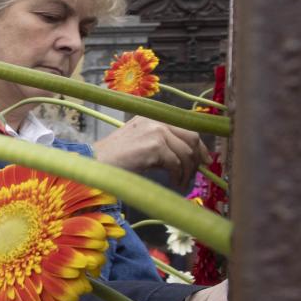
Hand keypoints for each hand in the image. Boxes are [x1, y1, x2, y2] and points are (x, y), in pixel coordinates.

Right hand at [93, 118, 209, 188]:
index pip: (185, 128)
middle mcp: (156, 121)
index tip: (204, 159)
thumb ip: (158, 144)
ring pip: (185, 152)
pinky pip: (175, 163)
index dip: (199, 145)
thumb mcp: (138, 144)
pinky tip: (174, 183)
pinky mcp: (155, 146)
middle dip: (198, 158)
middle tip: (197, 173)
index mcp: (151, 117)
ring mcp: (156, 131)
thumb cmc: (112, 158)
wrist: (95, 163)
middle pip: (191, 138)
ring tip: (181, 183)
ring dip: (187, 171)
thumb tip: (183, 156)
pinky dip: (177, 176)